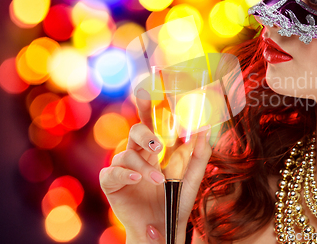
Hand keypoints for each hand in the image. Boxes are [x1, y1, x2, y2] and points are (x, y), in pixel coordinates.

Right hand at [100, 89, 211, 242]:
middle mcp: (139, 154)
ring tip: (159, 179)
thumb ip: (199, 154)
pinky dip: (123, 174)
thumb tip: (205, 127)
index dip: (150, 105)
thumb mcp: (191, 177)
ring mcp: (124, 168)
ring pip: (126, 154)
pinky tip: (136, 179)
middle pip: (137, 130)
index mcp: (157, 148)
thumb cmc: (176, 199)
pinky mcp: (112, 183)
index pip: (153, 122)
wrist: (163, 227)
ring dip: (143, 166)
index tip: (149, 89)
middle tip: (158, 144)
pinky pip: (111, 172)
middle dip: (145, 130)